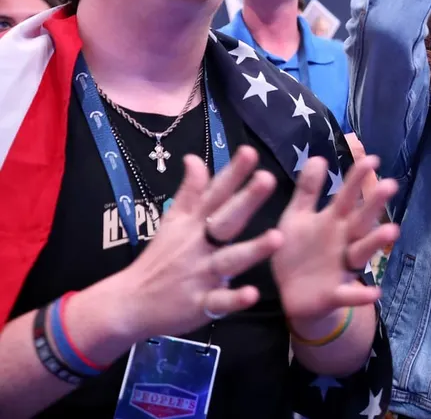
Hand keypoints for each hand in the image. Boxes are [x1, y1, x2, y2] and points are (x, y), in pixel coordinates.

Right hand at [99, 147, 283, 338]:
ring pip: (230, 260)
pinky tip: (252, 294)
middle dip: (247, 200)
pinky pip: (219, 302)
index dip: (233, 173)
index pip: (216, 194)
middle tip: (268, 178)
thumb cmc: (159, 258)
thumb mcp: (172, 222)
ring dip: (253, 250)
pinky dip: (234, 298)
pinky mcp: (200, 304)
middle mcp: (199, 245)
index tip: (249, 152)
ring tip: (277, 238)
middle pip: (226, 219)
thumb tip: (194, 157)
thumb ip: (189, 191)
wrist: (128, 303)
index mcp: (194, 224)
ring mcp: (200, 275)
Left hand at [271, 155, 399, 327]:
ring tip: (392, 230)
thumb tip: (318, 157)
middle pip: (361, 220)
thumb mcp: (297, 218)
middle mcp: (343, 241)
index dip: (357, 178)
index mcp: (333, 221)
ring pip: (362, 252)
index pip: (348, 196)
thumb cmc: (299, 252)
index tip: (372, 158)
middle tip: (390, 185)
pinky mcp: (334, 293)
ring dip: (376, 242)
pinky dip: (360, 294)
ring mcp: (342, 267)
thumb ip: (307, 191)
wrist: (292, 295)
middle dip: (374, 204)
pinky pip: (349, 294)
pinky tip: (375, 292)